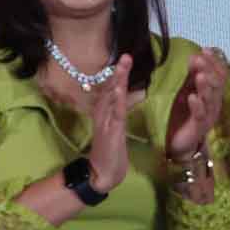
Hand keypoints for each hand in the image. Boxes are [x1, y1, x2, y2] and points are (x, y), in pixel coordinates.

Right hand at [84, 56, 134, 193]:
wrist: (103, 175)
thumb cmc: (111, 154)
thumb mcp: (116, 131)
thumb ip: (116, 116)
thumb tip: (121, 102)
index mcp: (106, 114)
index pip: (112, 91)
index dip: (118, 75)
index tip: (125, 60)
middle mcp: (103, 115)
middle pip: (110, 89)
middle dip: (118, 72)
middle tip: (126, 55)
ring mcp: (106, 122)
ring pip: (112, 97)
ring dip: (118, 80)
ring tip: (123, 64)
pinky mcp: (110, 132)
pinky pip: (115, 113)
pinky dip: (117, 100)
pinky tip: (119, 89)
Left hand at [167, 47, 229, 157]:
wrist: (177, 144)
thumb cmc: (181, 115)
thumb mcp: (184, 92)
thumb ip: (189, 78)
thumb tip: (192, 57)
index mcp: (211, 94)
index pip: (219, 74)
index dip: (213, 62)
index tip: (204, 50)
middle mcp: (213, 104)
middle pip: (218, 84)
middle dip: (209, 70)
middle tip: (199, 60)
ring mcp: (208, 116)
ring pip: (211, 99)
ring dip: (206, 86)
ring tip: (200, 76)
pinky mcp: (199, 128)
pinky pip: (200, 116)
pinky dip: (197, 106)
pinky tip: (191, 98)